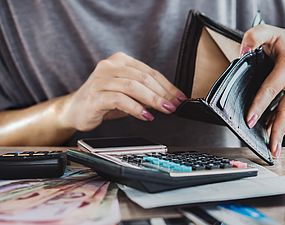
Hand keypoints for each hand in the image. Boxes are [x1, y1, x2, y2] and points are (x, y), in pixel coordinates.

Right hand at [60, 52, 186, 130]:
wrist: (75, 110)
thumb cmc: (103, 100)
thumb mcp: (128, 93)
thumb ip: (145, 92)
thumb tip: (170, 99)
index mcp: (120, 61)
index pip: (150, 72)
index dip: (167, 85)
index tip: (179, 97)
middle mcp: (109, 66)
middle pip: (143, 77)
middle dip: (163, 93)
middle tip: (174, 105)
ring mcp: (101, 80)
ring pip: (133, 86)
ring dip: (152, 99)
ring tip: (164, 109)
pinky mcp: (95, 95)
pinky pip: (120, 99)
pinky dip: (136, 108)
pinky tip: (145, 116)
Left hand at [240, 24, 284, 157]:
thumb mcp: (268, 31)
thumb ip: (253, 37)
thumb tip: (242, 52)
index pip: (271, 89)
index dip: (260, 106)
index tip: (250, 120)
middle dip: (278, 130)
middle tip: (270, 148)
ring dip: (280, 130)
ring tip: (271, 146)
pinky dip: (283, 122)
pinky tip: (273, 132)